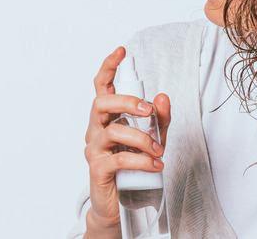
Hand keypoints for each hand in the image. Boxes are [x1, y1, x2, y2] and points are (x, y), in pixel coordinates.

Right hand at [83, 46, 171, 229]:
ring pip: (112, 131)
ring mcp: (94, 150)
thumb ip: (160, 118)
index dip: (108, 68)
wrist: (123, 205)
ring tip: (159, 150)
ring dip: (141, 138)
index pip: (102, 87)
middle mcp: (96, 130)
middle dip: (126, 102)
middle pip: (101, 103)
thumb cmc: (135, 166)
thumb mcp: (154, 138)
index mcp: (107, 118)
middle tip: (148, 111)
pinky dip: (140, 161)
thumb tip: (163, 97)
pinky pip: (117, 159)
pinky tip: (155, 165)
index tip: (121, 51)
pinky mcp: (98, 171)